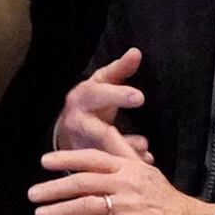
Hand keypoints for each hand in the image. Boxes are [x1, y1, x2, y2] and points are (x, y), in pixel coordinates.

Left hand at [30, 144, 214, 214]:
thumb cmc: (164, 197)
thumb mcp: (145, 170)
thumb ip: (123, 153)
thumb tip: (107, 131)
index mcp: (128, 168)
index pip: (93, 158)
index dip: (67, 158)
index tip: (45, 161)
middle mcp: (127, 184)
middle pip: (84, 181)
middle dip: (55, 187)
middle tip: (33, 193)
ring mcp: (129, 206)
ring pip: (88, 205)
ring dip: (61, 210)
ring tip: (41, 214)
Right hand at [54, 48, 153, 162]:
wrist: (70, 123)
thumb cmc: (93, 98)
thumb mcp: (103, 81)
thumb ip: (120, 69)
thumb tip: (136, 52)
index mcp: (83, 97)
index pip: (100, 95)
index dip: (119, 96)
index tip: (140, 98)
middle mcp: (79, 122)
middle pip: (100, 132)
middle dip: (120, 140)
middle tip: (144, 144)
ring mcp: (82, 143)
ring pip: (105, 153)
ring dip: (125, 155)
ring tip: (145, 155)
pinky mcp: (87, 158)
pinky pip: (107, 162)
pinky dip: (126, 161)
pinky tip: (145, 160)